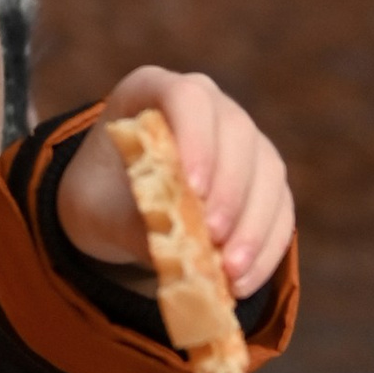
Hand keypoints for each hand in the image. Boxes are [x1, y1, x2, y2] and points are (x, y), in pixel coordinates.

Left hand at [59, 66, 293, 301]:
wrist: (114, 210)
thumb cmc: (97, 197)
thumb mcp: (93, 210)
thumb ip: (132, 223)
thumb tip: (184, 253)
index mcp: (153, 90)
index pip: (187, 97)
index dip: (197, 137)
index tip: (192, 187)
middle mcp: (207, 106)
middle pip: (238, 132)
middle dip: (230, 189)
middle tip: (213, 237)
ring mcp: (240, 141)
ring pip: (268, 171)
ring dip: (254, 224)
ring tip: (230, 272)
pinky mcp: (262, 181)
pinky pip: (280, 208)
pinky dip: (265, 246)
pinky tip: (242, 282)